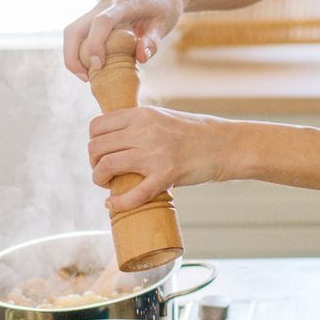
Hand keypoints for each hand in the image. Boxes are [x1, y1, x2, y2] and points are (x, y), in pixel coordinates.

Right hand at [64, 0, 184, 80]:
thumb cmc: (165, 8)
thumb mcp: (165, 25)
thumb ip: (153, 41)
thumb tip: (141, 58)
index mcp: (125, 4)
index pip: (101, 22)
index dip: (96, 44)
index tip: (98, 66)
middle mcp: (106, 4)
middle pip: (75, 29)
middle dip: (73, 56)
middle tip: (86, 78)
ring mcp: (98, 9)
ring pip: (72, 32)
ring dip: (72, 55)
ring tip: (87, 76)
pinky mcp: (95, 15)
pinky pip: (79, 33)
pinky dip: (78, 51)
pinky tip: (91, 66)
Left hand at [87, 105, 227, 212]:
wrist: (226, 145)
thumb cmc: (196, 134)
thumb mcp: (164, 118)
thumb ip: (140, 125)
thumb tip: (115, 139)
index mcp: (143, 114)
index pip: (97, 125)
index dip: (94, 142)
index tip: (103, 152)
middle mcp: (145, 130)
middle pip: (96, 147)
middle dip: (94, 163)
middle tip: (106, 172)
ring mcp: (155, 153)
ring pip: (105, 167)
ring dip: (100, 180)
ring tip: (109, 185)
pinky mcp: (166, 175)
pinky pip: (132, 195)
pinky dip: (118, 204)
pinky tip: (114, 205)